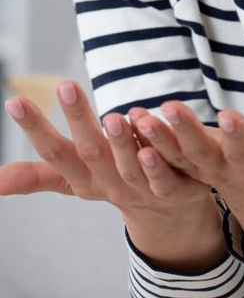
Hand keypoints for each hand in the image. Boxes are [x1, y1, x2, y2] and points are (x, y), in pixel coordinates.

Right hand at [0, 83, 211, 216]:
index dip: (35, 129)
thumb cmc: (113, 181)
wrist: (167, 211)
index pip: (54, 152)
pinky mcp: (174, 191)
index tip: (14, 100)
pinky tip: (154, 139)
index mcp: (82, 177)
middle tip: (65, 85)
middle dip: (78, 119)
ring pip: (127, 163)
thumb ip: (36, 175)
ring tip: (111, 115)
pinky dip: (157, 159)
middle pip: (90, 151)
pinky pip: (164, 175)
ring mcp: (140, 189)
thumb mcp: (75, 178)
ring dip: (118, 140)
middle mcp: (107, 184)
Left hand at [132, 102, 243, 257]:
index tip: (230, 116)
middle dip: (185, 132)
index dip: (238, 137)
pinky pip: (160, 148)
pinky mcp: (183, 159)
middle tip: (169, 109)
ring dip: (155, 135)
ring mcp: (199, 167)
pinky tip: (128, 115)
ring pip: (174, 153)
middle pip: (201, 153)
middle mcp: (221, 170)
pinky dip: (144, 134)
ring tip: (138, 115)